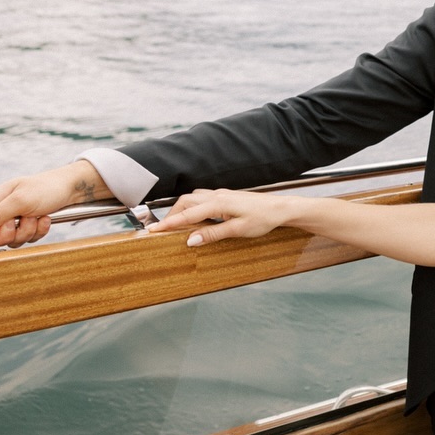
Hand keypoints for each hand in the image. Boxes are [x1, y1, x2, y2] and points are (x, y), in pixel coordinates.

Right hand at [0, 161, 106, 247]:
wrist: (72, 188)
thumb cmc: (46, 188)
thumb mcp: (20, 200)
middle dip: (6, 234)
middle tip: (18, 222)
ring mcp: (13, 220)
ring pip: (9, 241)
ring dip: (26, 231)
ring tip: (35, 216)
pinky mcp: (27, 226)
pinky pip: (26, 240)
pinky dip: (37, 231)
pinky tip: (44, 219)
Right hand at [146, 188, 292, 245]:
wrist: (281, 208)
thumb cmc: (263, 219)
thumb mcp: (238, 230)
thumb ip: (213, 234)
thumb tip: (191, 240)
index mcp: (218, 204)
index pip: (187, 214)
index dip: (169, 223)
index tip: (153, 229)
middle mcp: (217, 196)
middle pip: (186, 202)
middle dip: (172, 215)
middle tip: (163, 229)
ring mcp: (222, 194)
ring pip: (194, 199)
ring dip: (183, 210)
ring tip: (176, 224)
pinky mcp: (226, 196)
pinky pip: (203, 199)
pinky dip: (193, 207)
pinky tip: (195, 216)